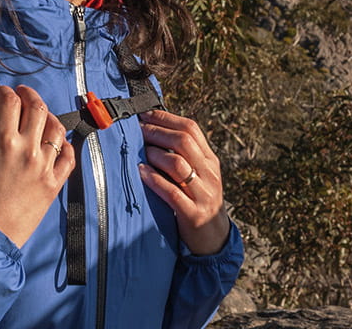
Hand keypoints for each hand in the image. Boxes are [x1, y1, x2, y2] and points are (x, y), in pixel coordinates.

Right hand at [0, 85, 75, 246]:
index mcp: (1, 140)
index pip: (9, 101)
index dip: (4, 91)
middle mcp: (27, 149)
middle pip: (36, 107)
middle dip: (28, 94)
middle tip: (21, 93)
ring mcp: (44, 166)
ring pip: (56, 129)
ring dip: (48, 115)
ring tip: (40, 114)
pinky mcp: (53, 184)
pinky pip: (68, 157)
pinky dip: (65, 145)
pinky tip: (57, 142)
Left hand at [137, 110, 230, 254]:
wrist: (214, 237)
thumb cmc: (196, 200)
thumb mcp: (197, 175)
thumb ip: (182, 155)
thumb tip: (153, 129)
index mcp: (209, 160)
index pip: (191, 129)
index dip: (166, 118)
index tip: (144, 114)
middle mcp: (209, 174)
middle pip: (184, 141)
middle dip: (157, 132)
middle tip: (138, 130)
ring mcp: (203, 194)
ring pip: (178, 164)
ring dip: (155, 154)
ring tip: (140, 152)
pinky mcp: (193, 214)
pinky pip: (172, 193)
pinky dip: (154, 180)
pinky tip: (141, 173)